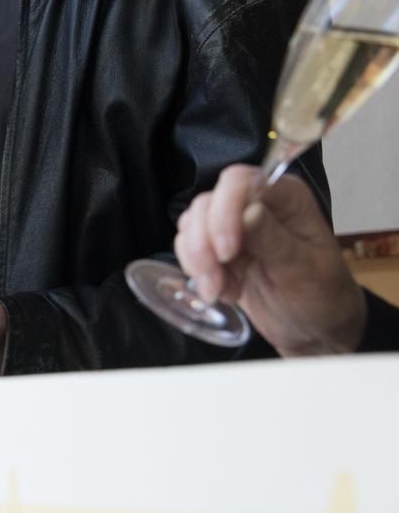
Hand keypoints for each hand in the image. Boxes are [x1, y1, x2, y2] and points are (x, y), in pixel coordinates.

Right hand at [174, 165, 364, 356]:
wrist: (314, 330)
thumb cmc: (322, 296)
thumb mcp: (304, 271)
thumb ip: (274, 240)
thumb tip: (247, 212)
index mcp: (286, 198)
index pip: (241, 182)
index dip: (224, 212)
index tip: (227, 252)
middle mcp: (256, 203)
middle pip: (208, 202)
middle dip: (204, 243)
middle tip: (215, 282)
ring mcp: (234, 226)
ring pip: (192, 223)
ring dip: (197, 260)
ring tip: (218, 291)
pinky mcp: (218, 249)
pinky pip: (189, 247)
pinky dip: (196, 271)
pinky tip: (220, 292)